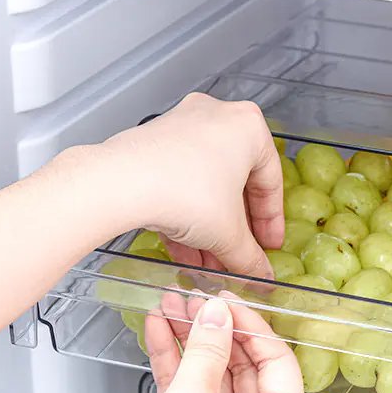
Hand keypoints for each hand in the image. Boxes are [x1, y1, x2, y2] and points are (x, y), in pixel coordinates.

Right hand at [94, 293, 303, 392]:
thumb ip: (208, 348)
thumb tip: (217, 312)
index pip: (278, 361)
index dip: (253, 326)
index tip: (226, 301)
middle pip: (245, 365)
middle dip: (217, 330)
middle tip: (194, 300)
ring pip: (215, 374)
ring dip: (192, 340)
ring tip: (170, 306)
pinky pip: (194, 390)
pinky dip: (177, 362)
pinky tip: (159, 331)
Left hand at [99, 92, 282, 278]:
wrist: (120, 184)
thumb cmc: (184, 191)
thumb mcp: (229, 235)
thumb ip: (250, 257)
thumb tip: (260, 274)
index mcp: (248, 127)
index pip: (271, 183)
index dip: (271, 223)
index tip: (268, 245)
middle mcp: (216, 118)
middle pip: (236, 185)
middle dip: (235, 229)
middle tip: (238, 255)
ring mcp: (181, 127)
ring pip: (205, 186)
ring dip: (209, 228)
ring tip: (208, 262)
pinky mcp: (152, 143)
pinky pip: (179, 182)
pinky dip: (184, 215)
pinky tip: (184, 249)